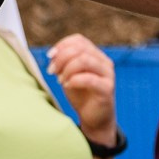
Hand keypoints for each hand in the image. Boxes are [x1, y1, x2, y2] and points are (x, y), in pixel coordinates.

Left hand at [46, 33, 118, 149]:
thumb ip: (63, 62)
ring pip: (84, 60)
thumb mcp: (68, 74)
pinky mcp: (107, 88)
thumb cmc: (80, 95)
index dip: (62, 45)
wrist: (93, 118)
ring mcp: (108, 74)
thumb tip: (53, 54)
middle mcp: (104, 62)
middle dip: (61, 58)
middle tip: (52, 71)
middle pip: (79, 49)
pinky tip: (67, 86)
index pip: (78, 40)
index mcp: (95, 55)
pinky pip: (89, 79)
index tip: (50, 57)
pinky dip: (74, 80)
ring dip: (67, 69)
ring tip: (60, 80)